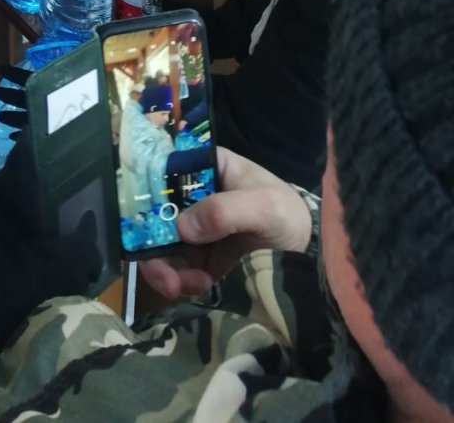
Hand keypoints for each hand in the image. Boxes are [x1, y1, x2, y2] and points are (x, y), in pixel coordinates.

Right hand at [140, 147, 312, 299]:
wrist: (314, 251)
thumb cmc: (288, 213)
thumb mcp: (261, 206)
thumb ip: (223, 212)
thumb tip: (181, 229)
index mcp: (204, 167)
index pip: (162, 174)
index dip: (144, 197)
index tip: (139, 227)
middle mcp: (194, 194)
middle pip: (157, 216)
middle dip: (154, 248)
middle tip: (165, 279)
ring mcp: (199, 225)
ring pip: (165, 245)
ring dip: (169, 269)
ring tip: (187, 286)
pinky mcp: (206, 253)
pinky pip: (183, 266)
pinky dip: (185, 279)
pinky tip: (201, 285)